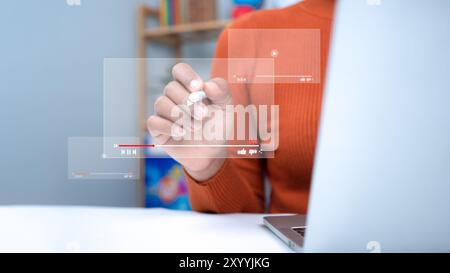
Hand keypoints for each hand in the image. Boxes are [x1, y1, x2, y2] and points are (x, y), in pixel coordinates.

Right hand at [147, 63, 232, 180]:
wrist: (213, 153)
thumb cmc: (218, 127)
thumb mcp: (227, 107)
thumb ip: (221, 91)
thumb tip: (207, 85)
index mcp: (189, 87)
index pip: (180, 70)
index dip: (187, 76)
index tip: (199, 88)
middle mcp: (174, 96)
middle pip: (171, 87)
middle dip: (188, 102)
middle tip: (203, 115)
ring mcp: (164, 112)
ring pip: (161, 103)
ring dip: (180, 115)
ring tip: (196, 128)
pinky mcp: (157, 129)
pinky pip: (153, 121)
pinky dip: (168, 127)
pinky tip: (181, 133)